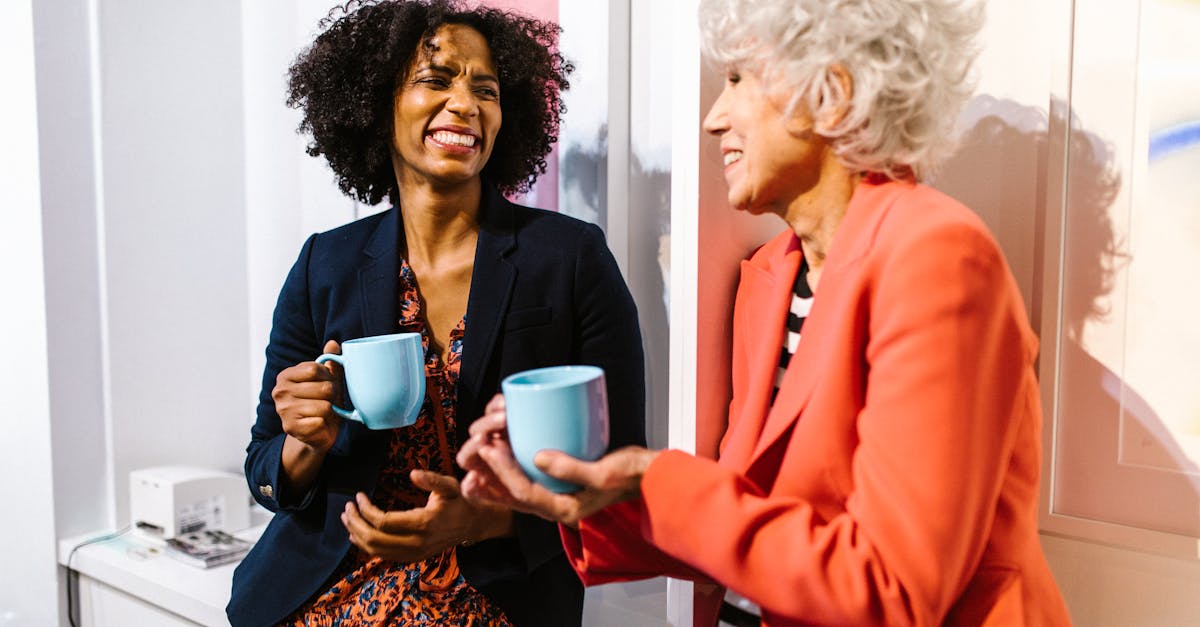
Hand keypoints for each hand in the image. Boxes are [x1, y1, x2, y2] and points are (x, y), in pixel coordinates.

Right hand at [273, 339, 343, 452]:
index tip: (328, 383)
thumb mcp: (328, 380)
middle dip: (333, 396)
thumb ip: (330, 362)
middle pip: (323, 387)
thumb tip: (333, 343)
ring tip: (324, 413)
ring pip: (324, 406)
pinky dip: (325, 424)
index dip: (329, 376)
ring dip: (330, 411)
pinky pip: (321, 421)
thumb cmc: (322, 402)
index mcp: (286, 376)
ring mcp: (283, 410)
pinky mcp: (290, 427)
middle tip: (328, 401)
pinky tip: (318, 424)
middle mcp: (280, 391)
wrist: (317, 433)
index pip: (315, 368)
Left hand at [341, 470, 512, 562]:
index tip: (359, 495)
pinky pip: (383, 556)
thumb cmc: (459, 501)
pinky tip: (357, 535)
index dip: (366, 509)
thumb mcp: (449, 485)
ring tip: (348, 518)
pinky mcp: (412, 557)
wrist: (472, 524)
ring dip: (357, 535)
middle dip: (356, 523)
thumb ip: (431, 479)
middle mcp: (417, 543)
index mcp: (424, 523)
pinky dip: (367, 547)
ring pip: (376, 551)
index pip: (383, 521)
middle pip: (374, 539)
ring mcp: (414, 553)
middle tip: (348, 507)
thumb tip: (413, 473)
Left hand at [458, 394, 658, 526]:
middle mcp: (556, 504)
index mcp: (564, 509)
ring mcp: (558, 493)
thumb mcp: (605, 474)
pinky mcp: (561, 480)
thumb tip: (538, 456)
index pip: (524, 492)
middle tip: (474, 448)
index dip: (503, 470)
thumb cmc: (632, 476)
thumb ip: (572, 468)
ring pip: (516, 487)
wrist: (650, 478)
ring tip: (478, 449)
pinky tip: (500, 447)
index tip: (489, 447)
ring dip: (495, 470)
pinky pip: (528, 477)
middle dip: (490, 472)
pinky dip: (511, 465)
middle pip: (512, 494)